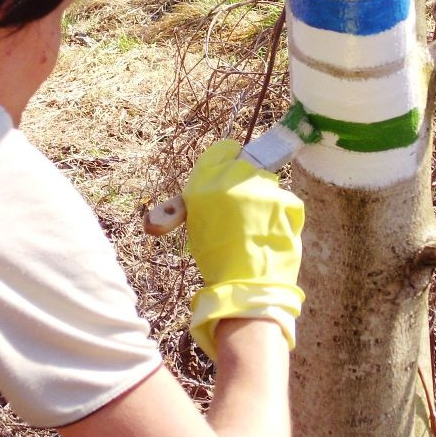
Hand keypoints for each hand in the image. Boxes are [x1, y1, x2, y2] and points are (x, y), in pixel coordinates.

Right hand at [182, 140, 304, 359]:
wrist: (245, 285)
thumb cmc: (216, 259)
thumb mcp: (195, 227)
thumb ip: (182, 210)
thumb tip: (151, 222)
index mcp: (206, 182)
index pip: (221, 151)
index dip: (227, 161)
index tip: (231, 170)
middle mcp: (234, 178)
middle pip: (247, 167)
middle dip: (247, 186)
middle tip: (243, 213)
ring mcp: (262, 188)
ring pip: (267, 185)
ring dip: (265, 201)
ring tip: (257, 228)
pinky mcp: (285, 200)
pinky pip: (285, 201)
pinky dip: (281, 215)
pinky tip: (272, 232)